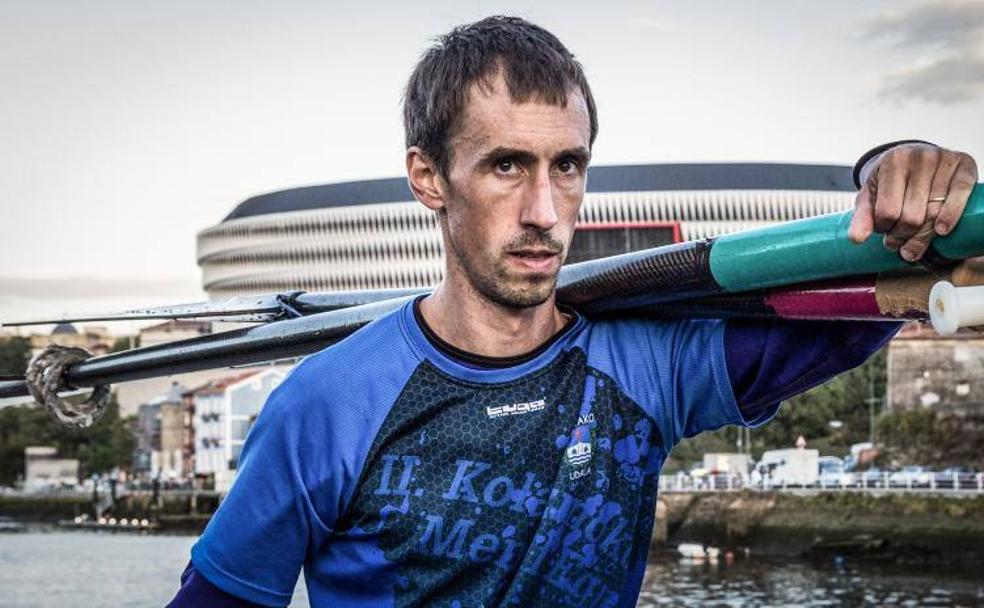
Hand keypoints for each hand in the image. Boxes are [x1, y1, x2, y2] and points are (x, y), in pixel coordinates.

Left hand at [847, 143, 977, 260]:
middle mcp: (920, 157)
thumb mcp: (871, 194)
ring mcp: (944, 160)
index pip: (887, 211)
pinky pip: (960, 195)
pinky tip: (941, 231)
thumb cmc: (890, 180)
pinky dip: (951, 216)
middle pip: (912, 217)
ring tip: (911, 245)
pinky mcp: (964, 166)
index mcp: (893, 161)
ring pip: (934, 213)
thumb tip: (856, 239)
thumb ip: (862, 217)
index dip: (883, 228)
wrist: (914, 157)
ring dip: (923, 236)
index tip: (883, 231)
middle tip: (896, 243)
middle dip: (901, 236)